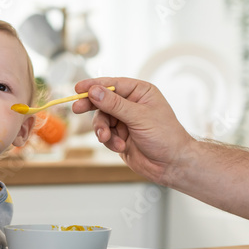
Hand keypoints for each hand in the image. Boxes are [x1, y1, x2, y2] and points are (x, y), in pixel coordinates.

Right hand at [71, 77, 194, 185]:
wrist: (172, 164)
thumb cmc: (165, 136)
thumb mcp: (139, 117)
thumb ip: (115, 104)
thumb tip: (94, 91)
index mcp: (140, 92)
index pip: (113, 84)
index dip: (94, 85)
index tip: (78, 89)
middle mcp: (131, 104)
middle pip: (103, 100)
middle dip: (91, 105)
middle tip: (77, 108)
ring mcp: (125, 120)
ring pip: (102, 119)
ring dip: (102, 129)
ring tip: (107, 138)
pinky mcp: (120, 136)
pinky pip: (105, 134)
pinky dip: (109, 141)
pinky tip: (120, 146)